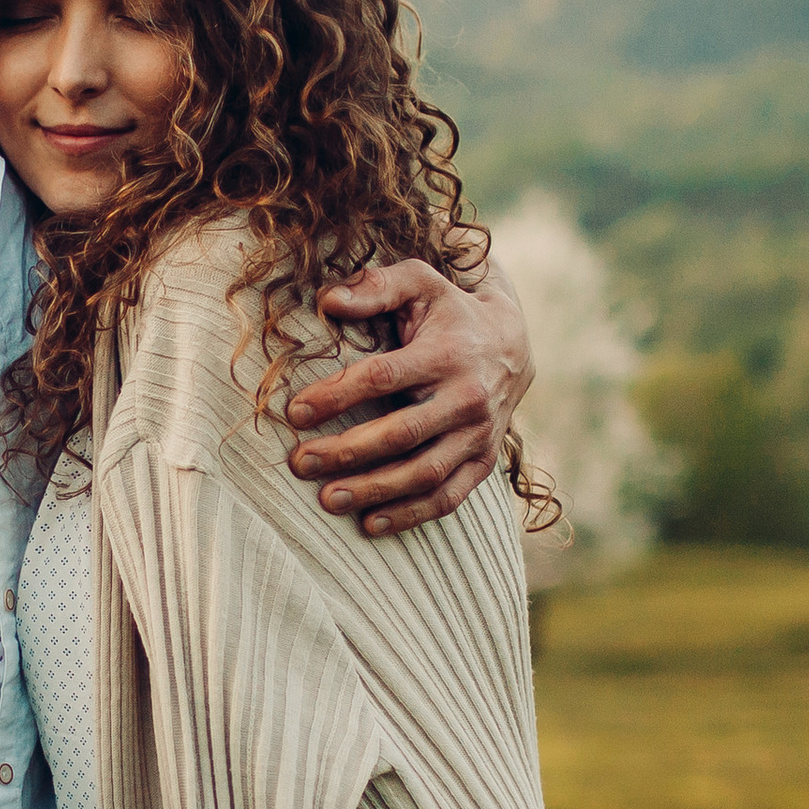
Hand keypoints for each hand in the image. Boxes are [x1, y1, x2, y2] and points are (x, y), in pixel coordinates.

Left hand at [282, 258, 533, 534]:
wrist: (513, 344)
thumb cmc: (450, 312)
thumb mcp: (419, 284)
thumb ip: (376, 287)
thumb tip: (329, 299)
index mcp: (447, 353)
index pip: (383, 377)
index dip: (337, 396)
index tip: (295, 412)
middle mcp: (468, 398)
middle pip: (401, 433)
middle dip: (346, 452)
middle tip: (300, 462)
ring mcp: (479, 435)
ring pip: (424, 473)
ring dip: (374, 491)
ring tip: (327, 500)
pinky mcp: (484, 462)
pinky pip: (448, 497)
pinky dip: (410, 515)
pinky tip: (370, 523)